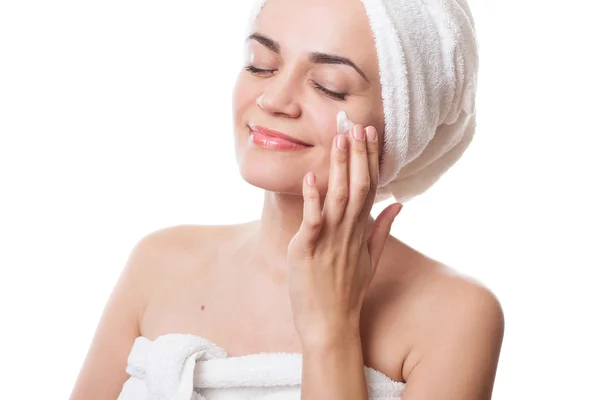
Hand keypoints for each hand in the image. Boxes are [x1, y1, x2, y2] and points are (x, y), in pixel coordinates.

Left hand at [287, 124, 402, 350]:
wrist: (330, 325)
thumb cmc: (346, 292)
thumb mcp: (370, 259)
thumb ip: (383, 229)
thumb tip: (399, 204)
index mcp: (361, 231)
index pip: (371, 188)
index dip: (371, 160)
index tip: (371, 134)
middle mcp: (348, 232)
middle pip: (358, 186)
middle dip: (358, 155)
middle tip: (357, 124)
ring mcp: (329, 240)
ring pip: (338, 197)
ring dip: (339, 167)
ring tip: (340, 139)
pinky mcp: (307, 250)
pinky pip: (312, 220)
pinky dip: (312, 199)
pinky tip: (311, 177)